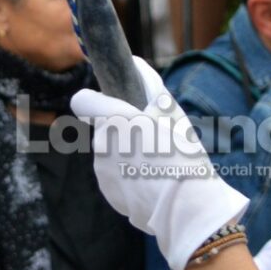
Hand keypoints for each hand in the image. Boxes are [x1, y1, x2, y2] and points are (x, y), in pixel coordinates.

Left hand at [71, 57, 248, 269]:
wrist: (188, 207)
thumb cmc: (183, 154)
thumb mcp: (172, 112)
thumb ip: (149, 84)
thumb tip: (135, 62)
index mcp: (115, 119)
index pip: (83, 101)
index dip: (94, 102)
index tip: (109, 106)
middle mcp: (102, 144)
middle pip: (106, 130)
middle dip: (123, 133)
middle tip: (154, 142)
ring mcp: (102, 171)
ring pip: (111, 154)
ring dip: (127, 156)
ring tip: (157, 166)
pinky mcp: (109, 192)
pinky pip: (116, 177)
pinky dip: (129, 178)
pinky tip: (152, 183)